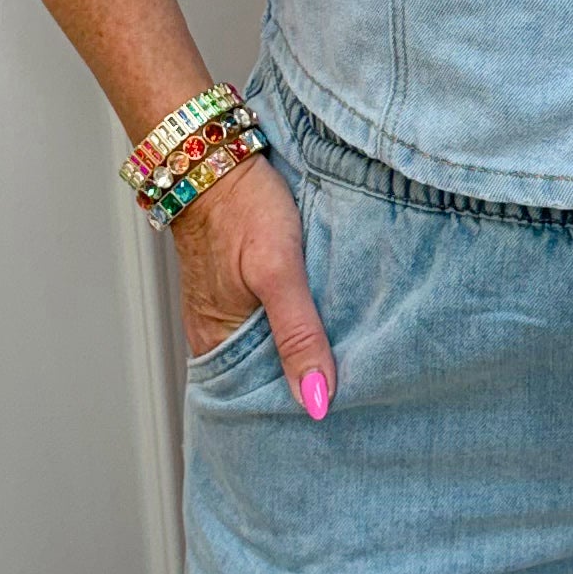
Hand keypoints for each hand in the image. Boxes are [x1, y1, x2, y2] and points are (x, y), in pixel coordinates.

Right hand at [173, 157, 336, 421]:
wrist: (214, 156)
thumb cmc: (241, 208)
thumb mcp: (277, 271)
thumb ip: (298, 334)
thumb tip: (315, 399)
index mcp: (216, 345)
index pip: (260, 402)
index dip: (300, 410)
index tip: (342, 417)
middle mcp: (217, 336)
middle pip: (267, 379)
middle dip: (306, 387)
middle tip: (358, 394)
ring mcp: (226, 311)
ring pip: (272, 350)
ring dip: (303, 355)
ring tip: (349, 363)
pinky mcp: (240, 287)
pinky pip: (271, 321)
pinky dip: (297, 327)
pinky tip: (325, 323)